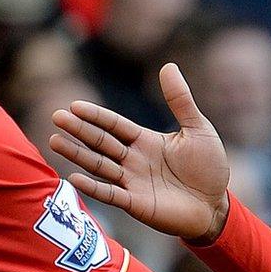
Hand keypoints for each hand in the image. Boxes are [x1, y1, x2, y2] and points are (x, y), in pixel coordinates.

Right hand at [51, 63, 231, 244]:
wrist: (216, 206)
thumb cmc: (208, 168)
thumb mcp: (197, 129)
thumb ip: (180, 100)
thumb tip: (168, 65)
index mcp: (145, 140)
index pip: (114, 125)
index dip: (95, 116)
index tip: (74, 106)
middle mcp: (133, 160)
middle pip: (101, 142)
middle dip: (80, 130)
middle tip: (56, 117)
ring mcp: (132, 182)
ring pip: (100, 165)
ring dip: (77, 154)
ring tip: (55, 141)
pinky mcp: (136, 204)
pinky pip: (110, 194)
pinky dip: (93, 187)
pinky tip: (74, 177)